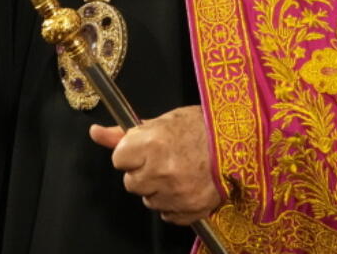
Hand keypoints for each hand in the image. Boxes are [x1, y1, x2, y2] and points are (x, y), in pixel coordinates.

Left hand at [89, 105, 221, 224]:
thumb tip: (96, 133)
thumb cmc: (201, 126)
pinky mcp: (190, 210)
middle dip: (142, 171)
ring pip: (148, 200)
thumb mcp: (162, 122)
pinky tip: (186, 185)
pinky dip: (173, 203)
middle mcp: (162, 171)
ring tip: (178, 170)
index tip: (143, 147)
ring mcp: (177, 194)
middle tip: (163, 158)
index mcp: (153, 144)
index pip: (119, 159)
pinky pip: (167, 214)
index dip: (131, 152)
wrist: (240, 141)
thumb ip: (125, 133)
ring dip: (157, 188)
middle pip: (130, 182)